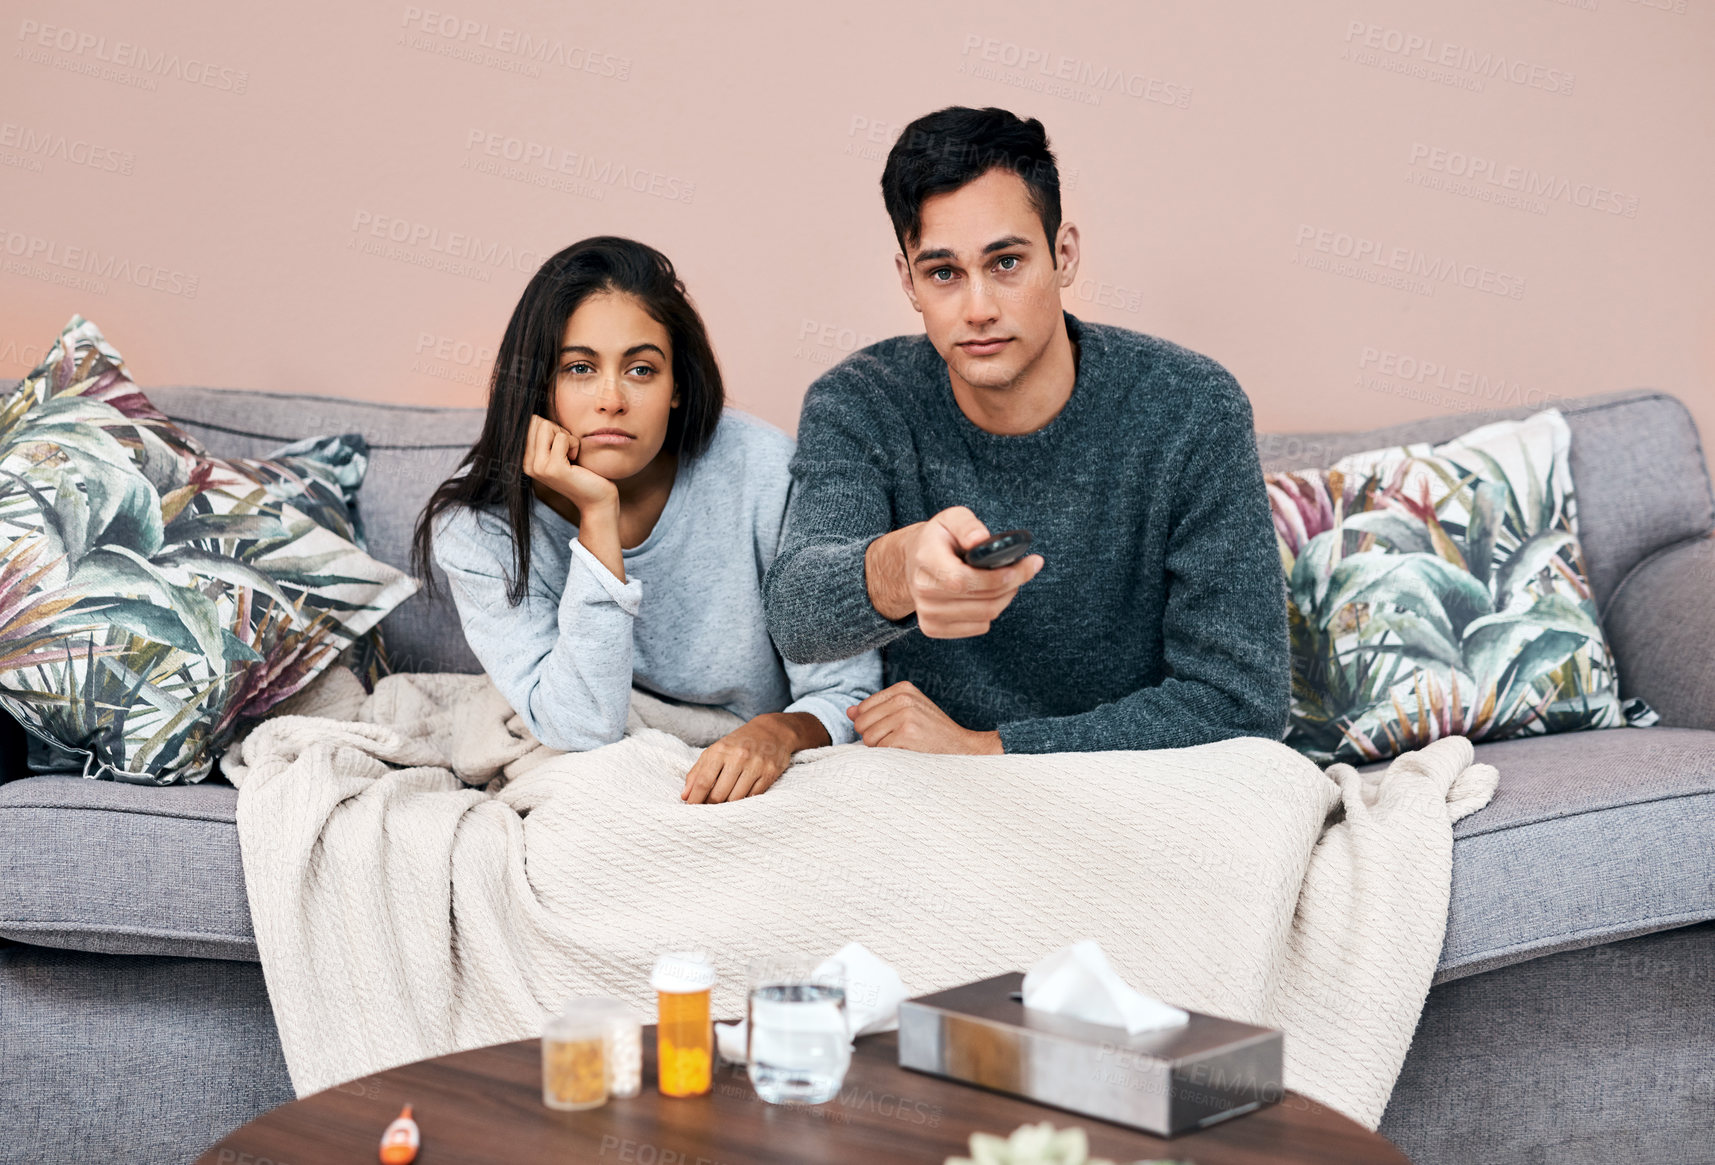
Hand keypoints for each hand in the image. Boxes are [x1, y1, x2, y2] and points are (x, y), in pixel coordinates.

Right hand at [524, 415, 618, 512]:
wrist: (597, 499)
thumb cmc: (582, 472)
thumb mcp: (559, 452)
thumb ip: (545, 438)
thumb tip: (535, 416)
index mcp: (526, 459)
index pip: (530, 423)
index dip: (551, 428)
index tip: (562, 447)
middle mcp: (527, 464)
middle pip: (536, 422)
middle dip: (557, 430)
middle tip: (568, 450)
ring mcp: (539, 467)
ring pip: (546, 426)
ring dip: (566, 436)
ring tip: (571, 455)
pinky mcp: (554, 468)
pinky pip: (562, 438)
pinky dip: (574, 443)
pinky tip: (576, 459)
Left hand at [681, 713, 817, 803]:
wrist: (772, 731)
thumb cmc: (738, 743)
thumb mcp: (715, 751)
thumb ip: (697, 772)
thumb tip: (685, 796)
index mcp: (720, 750)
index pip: (703, 781)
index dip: (695, 799)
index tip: (691, 809)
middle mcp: (738, 757)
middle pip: (719, 794)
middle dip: (711, 806)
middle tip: (708, 811)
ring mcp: (755, 765)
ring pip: (736, 798)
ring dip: (727, 807)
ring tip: (723, 808)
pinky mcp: (770, 773)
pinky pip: (753, 797)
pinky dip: (744, 802)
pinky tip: (740, 802)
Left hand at [845, 681, 1004, 753]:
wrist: (963, 748)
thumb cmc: (933, 733)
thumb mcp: (908, 712)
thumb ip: (878, 710)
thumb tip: (849, 711)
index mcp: (903, 688)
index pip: (863, 708)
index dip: (872, 724)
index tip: (893, 730)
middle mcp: (903, 698)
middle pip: (861, 723)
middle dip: (873, 737)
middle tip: (898, 741)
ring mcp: (905, 715)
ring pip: (868, 738)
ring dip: (881, 749)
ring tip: (904, 746)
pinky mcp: (906, 734)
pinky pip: (879, 750)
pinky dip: (889, 756)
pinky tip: (907, 753)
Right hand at [905, 507, 1043, 638]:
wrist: (913, 563)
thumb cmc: (938, 539)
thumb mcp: (952, 519)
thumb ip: (967, 525)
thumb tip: (982, 539)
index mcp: (926, 559)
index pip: (965, 580)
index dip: (998, 577)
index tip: (1026, 565)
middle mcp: (923, 590)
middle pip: (983, 600)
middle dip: (1013, 584)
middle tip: (1026, 569)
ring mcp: (927, 613)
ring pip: (986, 615)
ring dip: (1006, 597)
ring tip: (1009, 580)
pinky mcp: (933, 628)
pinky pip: (979, 626)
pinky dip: (992, 611)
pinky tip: (990, 594)